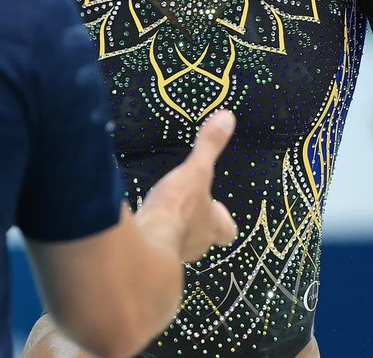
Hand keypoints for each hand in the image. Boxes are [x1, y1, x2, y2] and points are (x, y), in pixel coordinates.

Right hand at [136, 111, 238, 262]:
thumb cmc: (178, 208)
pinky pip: (155, 245)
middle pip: (203, 238)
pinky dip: (152, 235)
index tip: (218, 208)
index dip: (223, 220)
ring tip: (164, 214)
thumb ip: (210, 146)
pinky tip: (144, 223)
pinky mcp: (151, 254)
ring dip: (174, 230)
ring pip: (179, 242)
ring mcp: (173, 252)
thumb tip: (228, 118)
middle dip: (196, 223)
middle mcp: (197, 243)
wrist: (146, 240)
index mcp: (212, 225)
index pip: (227, 230)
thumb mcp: (196, 171)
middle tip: (187, 208)